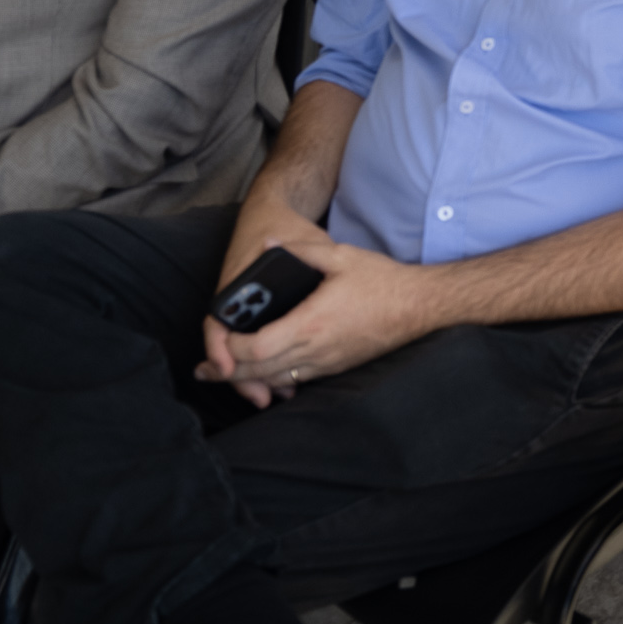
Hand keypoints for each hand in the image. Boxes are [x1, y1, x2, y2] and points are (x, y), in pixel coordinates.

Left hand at [196, 222, 429, 408]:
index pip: (257, 349)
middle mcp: (316, 351)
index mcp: (311, 324)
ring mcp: (327, 363)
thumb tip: (269, 242)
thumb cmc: (382, 281)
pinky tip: (264, 375)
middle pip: (259, 372)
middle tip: (203, 371)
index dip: (231, 350)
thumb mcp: (341, 256)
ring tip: (225, 375)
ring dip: (248, 380)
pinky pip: (296, 381)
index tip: (219, 341)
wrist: (419, 306)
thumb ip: (302, 249)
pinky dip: (274, 380)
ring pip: (276, 382)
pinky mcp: (336, 367)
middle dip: (227, 374)